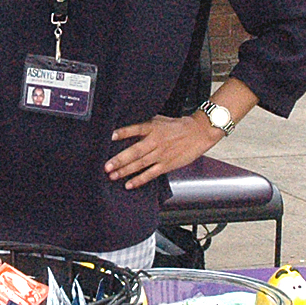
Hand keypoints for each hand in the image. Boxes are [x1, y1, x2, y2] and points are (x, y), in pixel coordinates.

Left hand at [104, 113, 220, 189]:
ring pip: (140, 164)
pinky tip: (129, 184)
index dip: (122, 132)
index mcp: (152, 127)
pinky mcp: (167, 164)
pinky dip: (139, 180)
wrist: (199, 132)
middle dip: (119, 159)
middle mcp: (155, 141)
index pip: (135, 129)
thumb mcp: (159, 120)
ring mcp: (161, 154)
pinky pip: (151, 174)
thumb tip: (125, 129)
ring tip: (112, 176)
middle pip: (135, 151)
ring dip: (125, 171)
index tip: (110, 136)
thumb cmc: (178, 126)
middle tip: (106, 166)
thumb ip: (144, 125)